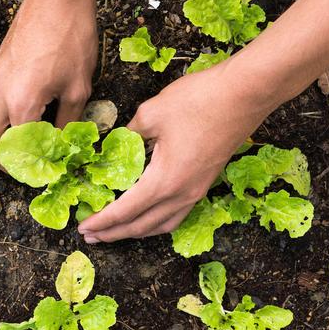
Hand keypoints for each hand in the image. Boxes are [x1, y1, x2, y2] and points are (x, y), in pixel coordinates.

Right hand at [0, 0, 97, 166]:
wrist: (56, 1)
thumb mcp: (79, 89)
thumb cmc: (71, 41)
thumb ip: (68, 122)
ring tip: (0, 143)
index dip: (29, 168)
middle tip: (20, 165)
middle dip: (0, 163)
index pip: (17, 151)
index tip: (42, 173)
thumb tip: (63, 145)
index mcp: (22, 105)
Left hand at [77, 61, 276, 242]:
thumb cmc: (199, 100)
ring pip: (162, 225)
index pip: (124, 211)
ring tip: (115, 232)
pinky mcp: (206, 183)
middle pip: (141, 226)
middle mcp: (182, 194)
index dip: (101, 221)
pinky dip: (157, 222)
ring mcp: (197, 191)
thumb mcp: (151, 113)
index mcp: (164, 181)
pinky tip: (148, 216)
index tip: (83, 227)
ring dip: (136, 231)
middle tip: (90, 236)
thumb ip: (128, 135)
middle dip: (114, 233)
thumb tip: (115, 144)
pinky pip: (177, 215)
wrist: (245, 94)